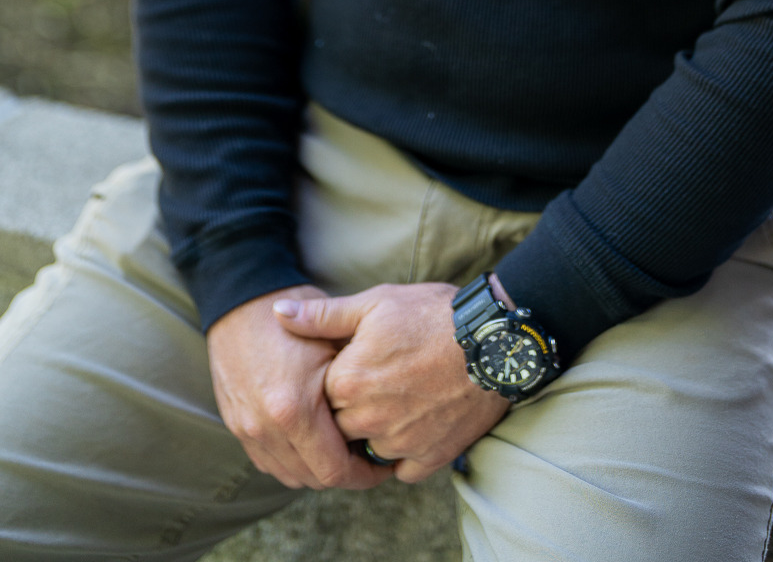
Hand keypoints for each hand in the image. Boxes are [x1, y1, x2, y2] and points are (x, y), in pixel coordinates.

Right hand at [206, 284, 382, 491]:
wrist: (240, 299)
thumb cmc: (291, 317)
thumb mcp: (334, 340)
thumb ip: (358, 383)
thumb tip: (387, 413)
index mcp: (294, 409)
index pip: (336, 470)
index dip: (366, 474)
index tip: (383, 464)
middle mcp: (266, 427)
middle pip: (315, 479)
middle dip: (345, 474)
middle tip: (367, 457)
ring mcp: (247, 429)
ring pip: (291, 475)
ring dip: (317, 469)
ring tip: (339, 449)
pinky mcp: (235, 425)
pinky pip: (269, 462)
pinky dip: (292, 460)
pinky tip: (309, 441)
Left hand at [273, 282, 509, 482]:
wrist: (493, 340)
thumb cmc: (433, 315)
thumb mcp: (375, 303)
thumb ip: (323, 316)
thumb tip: (278, 315)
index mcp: (348, 381)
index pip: (320, 394)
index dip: (337, 376)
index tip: (357, 362)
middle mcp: (369, 419)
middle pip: (342, 425)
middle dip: (353, 407)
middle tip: (380, 380)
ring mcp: (400, 443)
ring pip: (371, 448)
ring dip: (378, 430)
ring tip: (401, 397)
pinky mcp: (430, 458)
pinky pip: (403, 469)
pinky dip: (406, 451)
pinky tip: (417, 420)